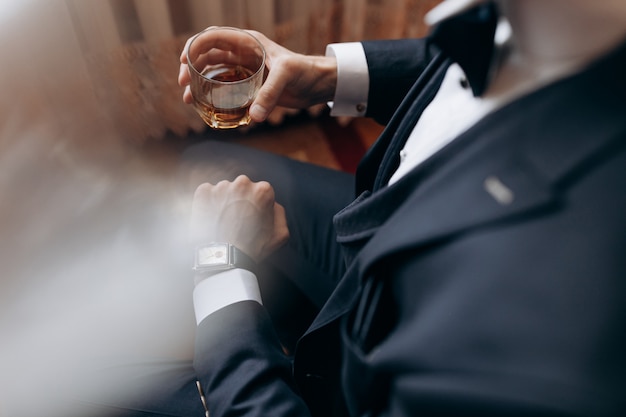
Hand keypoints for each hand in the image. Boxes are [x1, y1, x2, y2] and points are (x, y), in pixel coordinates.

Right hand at [178, 28, 337, 122]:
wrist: (319, 84)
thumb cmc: (305, 71)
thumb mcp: (286, 76)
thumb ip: (269, 94)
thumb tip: (254, 116)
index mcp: (248, 42)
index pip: (213, 37)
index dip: (195, 47)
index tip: (184, 62)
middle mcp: (243, 54)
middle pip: (207, 55)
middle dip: (191, 67)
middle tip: (183, 84)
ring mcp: (245, 70)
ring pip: (214, 73)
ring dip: (199, 83)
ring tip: (188, 99)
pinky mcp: (250, 87)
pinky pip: (226, 89)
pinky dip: (214, 97)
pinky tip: (205, 107)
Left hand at [189, 175, 288, 260]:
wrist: (224, 257)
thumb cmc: (253, 248)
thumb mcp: (281, 233)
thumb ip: (279, 212)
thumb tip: (272, 204)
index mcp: (263, 190)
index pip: (261, 191)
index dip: (257, 205)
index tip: (252, 217)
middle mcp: (243, 183)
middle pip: (243, 188)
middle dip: (241, 200)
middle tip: (237, 220)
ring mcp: (221, 186)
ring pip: (225, 190)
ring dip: (224, 201)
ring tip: (223, 221)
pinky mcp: (204, 192)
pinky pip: (207, 193)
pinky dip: (209, 202)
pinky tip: (212, 218)